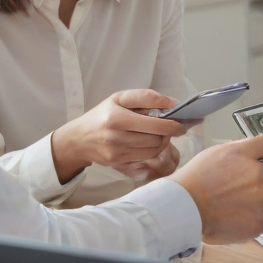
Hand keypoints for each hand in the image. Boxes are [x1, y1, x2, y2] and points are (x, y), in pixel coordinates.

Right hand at [51, 90, 185, 182]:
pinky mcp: (118, 164)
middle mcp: (115, 138)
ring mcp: (116, 154)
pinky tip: (151, 142)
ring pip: (154, 151)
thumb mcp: (120, 98)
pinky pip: (146, 159)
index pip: (155, 124)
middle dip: (169, 133)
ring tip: (161, 133)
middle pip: (157, 139)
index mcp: (116, 118)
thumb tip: (174, 103)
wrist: (78, 139)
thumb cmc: (103, 114)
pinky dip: (154, 151)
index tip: (183, 121)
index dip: (174, 124)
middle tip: (173, 127)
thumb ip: (147, 97)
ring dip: (163, 142)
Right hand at [169, 129, 262, 244]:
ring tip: (234, 208)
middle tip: (240, 192)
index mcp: (244, 155)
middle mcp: (256, 174)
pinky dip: (253, 222)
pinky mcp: (259, 221)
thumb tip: (255, 158)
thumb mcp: (215, 155)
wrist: (182, 209)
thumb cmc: (193, 183)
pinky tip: (235, 220)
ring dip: (260, 205)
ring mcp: (260, 198)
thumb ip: (240, 155)